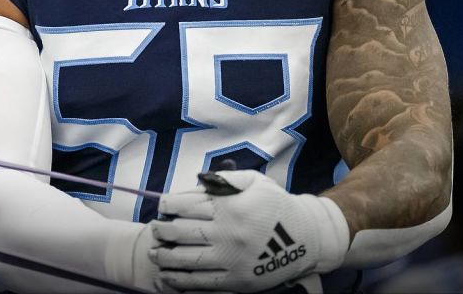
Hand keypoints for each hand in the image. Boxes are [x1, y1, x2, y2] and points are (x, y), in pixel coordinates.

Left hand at [147, 170, 348, 292]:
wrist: (308, 238)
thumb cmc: (277, 206)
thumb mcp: (255, 182)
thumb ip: (224, 180)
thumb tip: (197, 181)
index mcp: (229, 207)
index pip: (186, 205)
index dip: (168, 206)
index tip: (161, 207)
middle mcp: (227, 233)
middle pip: (182, 232)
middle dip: (161, 231)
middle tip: (154, 230)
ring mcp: (232, 259)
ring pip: (187, 259)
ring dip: (165, 257)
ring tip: (155, 254)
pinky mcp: (238, 281)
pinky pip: (203, 282)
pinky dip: (182, 281)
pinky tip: (170, 278)